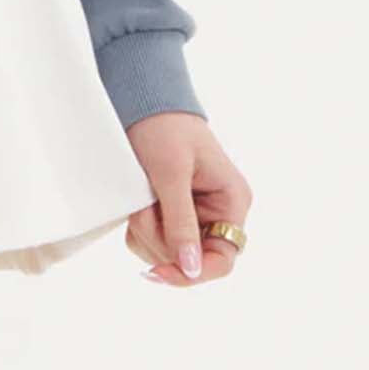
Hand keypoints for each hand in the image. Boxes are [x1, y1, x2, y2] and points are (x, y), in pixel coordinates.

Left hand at [121, 111, 250, 287]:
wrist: (140, 95)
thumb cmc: (162, 126)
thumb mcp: (170, 172)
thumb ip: (180, 221)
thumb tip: (191, 268)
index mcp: (231, 202)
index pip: (222, 259)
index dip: (193, 274)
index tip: (158, 273)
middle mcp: (217, 213)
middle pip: (189, 259)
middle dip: (160, 239)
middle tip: (143, 208)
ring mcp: (194, 214)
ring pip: (167, 252)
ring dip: (146, 230)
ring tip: (141, 196)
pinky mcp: (171, 212)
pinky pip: (152, 240)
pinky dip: (139, 226)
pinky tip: (137, 200)